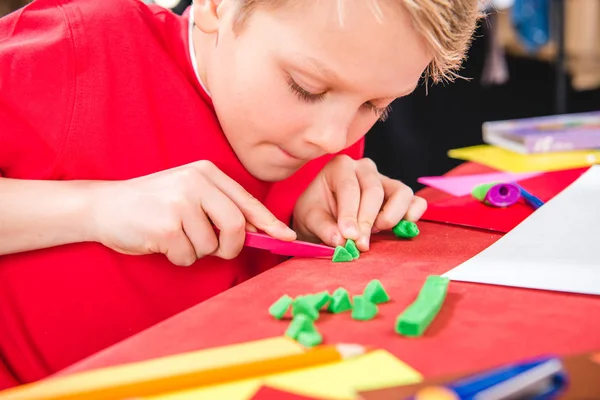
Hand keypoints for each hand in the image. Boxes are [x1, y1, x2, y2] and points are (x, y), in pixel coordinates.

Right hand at [89, 161, 295, 265]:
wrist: (105, 206)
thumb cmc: (153, 204)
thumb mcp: (190, 194)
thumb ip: (222, 208)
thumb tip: (261, 232)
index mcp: (206, 173)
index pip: (247, 201)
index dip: (269, 223)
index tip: (286, 238)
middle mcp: (196, 183)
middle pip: (236, 226)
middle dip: (231, 246)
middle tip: (218, 250)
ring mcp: (180, 202)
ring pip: (211, 246)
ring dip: (197, 252)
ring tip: (176, 237)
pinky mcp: (166, 225)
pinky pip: (188, 256)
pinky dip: (179, 257)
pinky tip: (162, 243)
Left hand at [292, 155, 425, 251]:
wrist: (326, 216)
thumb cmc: (318, 212)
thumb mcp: (310, 219)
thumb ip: (323, 228)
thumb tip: (341, 241)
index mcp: (340, 166)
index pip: (349, 187)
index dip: (350, 213)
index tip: (347, 236)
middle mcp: (365, 168)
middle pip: (374, 191)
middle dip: (367, 220)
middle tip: (360, 243)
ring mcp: (386, 180)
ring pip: (401, 192)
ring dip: (391, 216)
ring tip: (376, 232)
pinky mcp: (400, 196)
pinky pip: (416, 201)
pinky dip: (412, 215)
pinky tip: (398, 230)